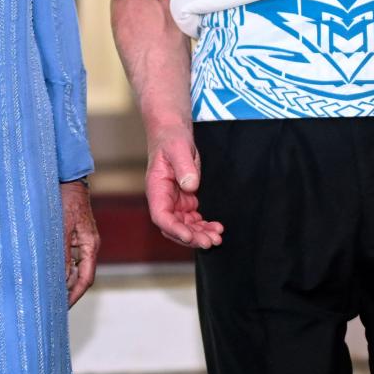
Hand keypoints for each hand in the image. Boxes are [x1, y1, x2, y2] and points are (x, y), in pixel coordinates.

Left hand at [60, 180, 99, 306]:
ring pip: (75, 268)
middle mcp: (88, 246)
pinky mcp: (73, 236)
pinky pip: (69, 258)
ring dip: (63, 281)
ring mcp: (82, 241)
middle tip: (52, 307)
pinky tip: (48, 273)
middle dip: (68, 292)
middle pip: (81, 276)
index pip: (86, 279)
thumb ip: (62, 254)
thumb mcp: (61, 228)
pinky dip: (60, 268)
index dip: (74, 296)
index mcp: (90, 245)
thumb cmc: (66, 199)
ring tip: (48, 294)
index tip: (62, 309)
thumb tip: (62, 279)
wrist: (68, 179)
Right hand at [145, 125, 223, 249]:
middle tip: (211, 241)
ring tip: (217, 237)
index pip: (161, 216)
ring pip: (185, 226)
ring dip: (200, 234)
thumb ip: (184, 167)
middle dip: (191, 237)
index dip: (174, 229)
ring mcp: (175, 201)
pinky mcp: (186, 200)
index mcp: (156, 188)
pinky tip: (216, 228)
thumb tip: (190, 186)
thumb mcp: (178, 148)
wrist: (173, 132)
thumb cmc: (171, 138)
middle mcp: (164, 199)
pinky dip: (204, 226)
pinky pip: (193, 220)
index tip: (190, 236)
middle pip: (174, 227)